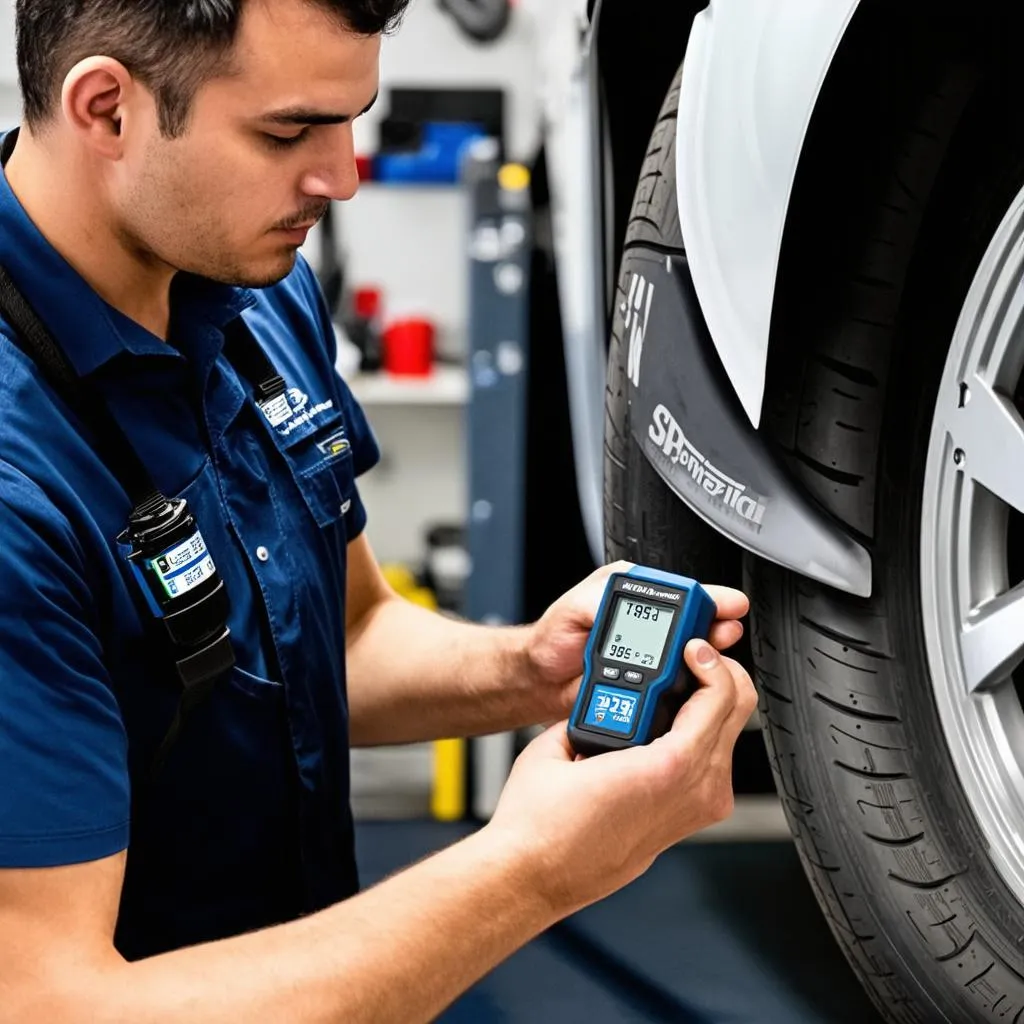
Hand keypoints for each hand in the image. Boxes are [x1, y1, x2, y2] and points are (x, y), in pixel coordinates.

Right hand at [486, 639, 756, 915]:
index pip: (720, 695)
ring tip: (673, 687)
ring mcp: (697, 810)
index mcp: (668, 766)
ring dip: (710, 704)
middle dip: (719, 675)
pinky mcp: (688, 821)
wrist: (533, 875)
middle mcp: (694, 791)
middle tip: (690, 659)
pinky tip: (665, 724)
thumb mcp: (562, 740)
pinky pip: (712, 764)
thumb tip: (610, 693)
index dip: (710, 659)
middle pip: (738, 713)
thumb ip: (596, 706)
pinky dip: (700, 734)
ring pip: (729, 738)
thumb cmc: (540, 823)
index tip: (691, 647)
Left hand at [523, 561, 749, 718]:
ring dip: (708, 657)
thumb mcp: (573, 608)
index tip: (728, 606)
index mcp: (631, 593)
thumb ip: (600, 598)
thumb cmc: (550, 640)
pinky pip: (679, 682)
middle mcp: (646, 621)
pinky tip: (694, 683)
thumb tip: (627, 597)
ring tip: (710, 659)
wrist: (540, 681)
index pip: (679, 592)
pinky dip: (691, 683)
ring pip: (694, 653)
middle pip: (696, 622)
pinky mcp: (651, 681)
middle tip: (723, 635)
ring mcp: (651, 652)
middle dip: (716, 627)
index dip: (708, 598)